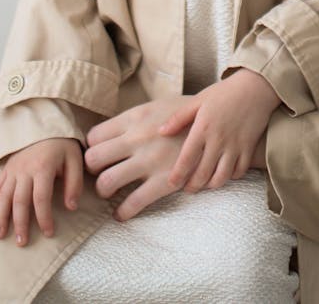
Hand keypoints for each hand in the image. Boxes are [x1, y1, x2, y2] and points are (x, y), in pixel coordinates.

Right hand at [0, 138, 82, 245]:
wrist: (46, 123)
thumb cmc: (63, 144)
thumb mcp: (75, 159)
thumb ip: (74, 183)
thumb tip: (71, 207)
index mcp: (43, 167)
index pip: (41, 198)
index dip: (44, 218)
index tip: (48, 233)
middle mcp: (25, 169)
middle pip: (19, 200)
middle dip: (20, 223)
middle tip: (21, 242)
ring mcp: (13, 168)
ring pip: (4, 195)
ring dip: (1, 216)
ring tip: (0, 234)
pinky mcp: (6, 168)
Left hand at [85, 96, 191, 221]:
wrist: (226, 122)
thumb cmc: (190, 113)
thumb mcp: (162, 105)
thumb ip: (137, 116)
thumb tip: (111, 131)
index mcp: (137, 117)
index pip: (94, 136)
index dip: (92, 146)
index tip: (98, 153)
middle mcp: (138, 138)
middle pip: (93, 159)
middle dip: (91, 169)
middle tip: (99, 172)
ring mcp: (150, 161)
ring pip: (106, 183)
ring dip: (104, 190)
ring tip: (110, 191)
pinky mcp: (164, 182)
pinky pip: (132, 204)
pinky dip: (123, 212)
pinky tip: (122, 213)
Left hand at [157, 69, 279, 191]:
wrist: (256, 86)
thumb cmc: (225, 92)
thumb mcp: (199, 100)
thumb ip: (179, 117)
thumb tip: (160, 132)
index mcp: (203, 128)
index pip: (186, 159)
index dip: (177, 176)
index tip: (172, 183)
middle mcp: (219, 140)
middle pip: (203, 173)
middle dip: (193, 186)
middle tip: (187, 188)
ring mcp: (235, 146)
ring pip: (222, 177)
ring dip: (211, 185)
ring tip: (204, 184)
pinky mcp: (249, 148)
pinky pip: (239, 171)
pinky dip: (231, 177)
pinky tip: (224, 173)